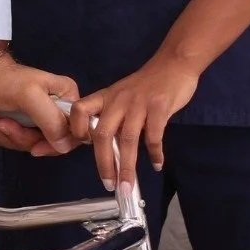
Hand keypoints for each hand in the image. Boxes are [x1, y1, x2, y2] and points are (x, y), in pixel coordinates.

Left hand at [0, 51, 77, 154]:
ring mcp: (36, 118)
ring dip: (2, 134)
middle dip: (18, 136)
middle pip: (45, 141)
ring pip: (25, 143)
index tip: (33, 148)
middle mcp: (55, 109)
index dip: (53, 145)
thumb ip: (51, 120)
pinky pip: (11, 141)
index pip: (71, 134)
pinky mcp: (18, 123)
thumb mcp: (30, 97)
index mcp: (65, 98)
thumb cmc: (3, 80)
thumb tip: (64, 146)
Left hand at [70, 54, 200, 187]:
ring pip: (127, 139)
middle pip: (102, 133)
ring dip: (127, 166)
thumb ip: (113, 117)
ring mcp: (138, 103)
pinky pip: (154, 136)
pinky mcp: (159, 106)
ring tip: (128, 185)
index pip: (79, 110)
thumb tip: (106, 149)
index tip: (82, 148)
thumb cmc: (146, 85)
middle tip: (108, 184)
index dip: (76, 129)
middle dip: (104, 163)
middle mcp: (118, 100)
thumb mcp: (122, 95)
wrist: (174, 64)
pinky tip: (156, 164)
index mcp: (106, 97)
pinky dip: (155, 153)